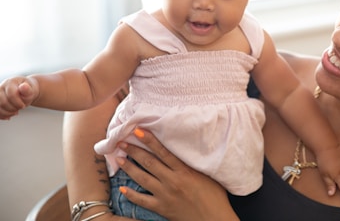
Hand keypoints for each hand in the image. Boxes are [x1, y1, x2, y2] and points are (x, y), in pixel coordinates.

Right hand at [0, 77, 37, 118]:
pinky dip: (2, 115)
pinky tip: (9, 116)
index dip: (18, 103)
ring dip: (7, 113)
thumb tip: (24, 86)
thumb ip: (27, 90)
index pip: (11, 95)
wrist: (25, 92)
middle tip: (20, 108)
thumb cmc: (28, 91)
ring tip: (15, 112)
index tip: (23, 106)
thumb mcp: (31, 90)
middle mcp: (1, 87)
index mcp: (10, 82)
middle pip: (2, 102)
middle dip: (12, 108)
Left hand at [116, 128, 238, 220]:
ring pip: (143, 179)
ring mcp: (165, 195)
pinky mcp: (162, 208)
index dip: (149, 140)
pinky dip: (132, 195)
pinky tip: (122, 189)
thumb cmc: (216, 197)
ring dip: (129, 168)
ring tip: (119, 159)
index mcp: (184, 171)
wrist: (214, 219)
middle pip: (149, 162)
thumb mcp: (207, 174)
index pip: (163, 152)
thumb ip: (195, 163)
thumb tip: (189, 150)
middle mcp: (172, 181)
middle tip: (122, 142)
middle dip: (134, 151)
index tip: (138, 131)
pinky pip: (143, 200)